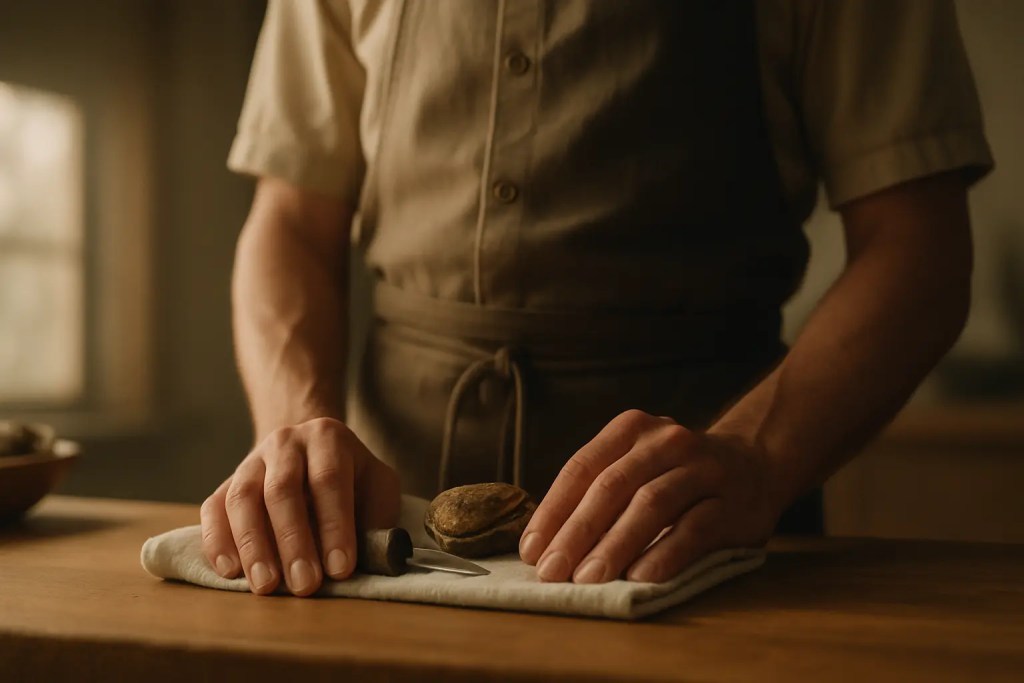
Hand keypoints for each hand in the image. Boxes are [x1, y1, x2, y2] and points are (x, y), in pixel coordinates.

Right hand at [201, 417, 400, 595]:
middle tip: (305, 585)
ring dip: (253, 546)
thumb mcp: (377, 483)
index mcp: (327, 438)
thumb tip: (372, 556)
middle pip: (282, 490)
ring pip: (243, 499)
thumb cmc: (350, 478)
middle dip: (294, 541)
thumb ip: (378, 514)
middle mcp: (285, 443)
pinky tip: (229, 571)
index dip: (335, 526)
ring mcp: (250, 462)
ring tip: (266, 585)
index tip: (340, 569)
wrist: (307, 451)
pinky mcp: (225, 485)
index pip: (329, 480)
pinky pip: (213, 509)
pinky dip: (217, 540)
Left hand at [519, 410, 784, 583]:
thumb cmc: (676, 474)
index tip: (532, 549)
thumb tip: (544, 543)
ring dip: (615, 544)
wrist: (756, 463)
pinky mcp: (732, 503)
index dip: (553, 509)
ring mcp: (701, 469)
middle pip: (612, 486)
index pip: (582, 468)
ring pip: (651, 505)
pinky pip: (694, 529)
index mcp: (631, 429)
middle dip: (577, 531)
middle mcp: (665, 441)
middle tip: (552, 571)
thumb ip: (598, 490)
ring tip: (588, 578)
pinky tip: (640, 578)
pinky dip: (664, 554)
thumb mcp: (636, 464)